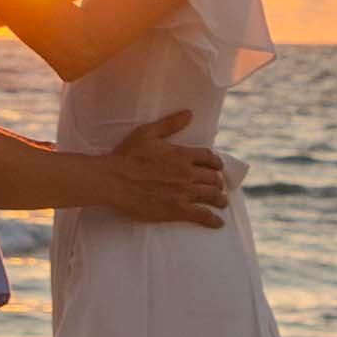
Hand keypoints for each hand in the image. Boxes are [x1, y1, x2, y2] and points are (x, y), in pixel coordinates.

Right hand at [89, 109, 231, 227]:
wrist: (114, 180)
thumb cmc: (128, 156)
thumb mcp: (148, 133)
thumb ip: (170, 124)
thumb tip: (189, 114)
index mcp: (182, 155)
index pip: (209, 158)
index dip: (216, 163)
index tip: (217, 167)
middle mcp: (187, 173)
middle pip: (213, 178)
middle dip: (218, 182)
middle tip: (218, 186)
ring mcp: (184, 192)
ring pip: (212, 196)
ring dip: (220, 200)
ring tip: (222, 203)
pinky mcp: (177, 210)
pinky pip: (202, 215)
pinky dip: (213, 220)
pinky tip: (219, 223)